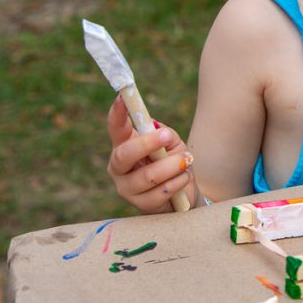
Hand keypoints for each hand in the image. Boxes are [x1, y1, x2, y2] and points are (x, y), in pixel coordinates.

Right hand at [106, 95, 194, 213]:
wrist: (184, 194)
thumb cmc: (173, 163)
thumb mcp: (172, 144)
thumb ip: (164, 135)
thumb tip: (156, 129)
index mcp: (124, 146)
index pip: (116, 129)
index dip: (117, 114)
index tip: (122, 97)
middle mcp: (119, 168)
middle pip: (124, 154)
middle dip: (147, 144)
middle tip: (168, 136)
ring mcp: (126, 188)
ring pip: (147, 176)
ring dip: (172, 166)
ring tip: (186, 160)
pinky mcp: (140, 205)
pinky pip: (160, 192)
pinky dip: (178, 181)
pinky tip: (184, 178)